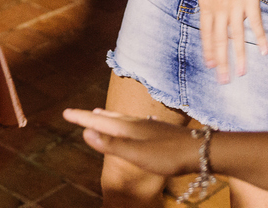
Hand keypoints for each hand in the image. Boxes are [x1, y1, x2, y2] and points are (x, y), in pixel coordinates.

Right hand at [62, 108, 199, 176]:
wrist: (202, 150)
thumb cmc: (168, 155)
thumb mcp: (137, 153)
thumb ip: (112, 145)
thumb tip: (85, 134)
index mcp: (128, 129)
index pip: (99, 123)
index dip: (82, 118)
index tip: (65, 112)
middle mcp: (137, 124)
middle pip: (109, 118)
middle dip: (92, 117)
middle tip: (78, 114)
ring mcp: (150, 127)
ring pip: (124, 120)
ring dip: (109, 118)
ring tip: (101, 114)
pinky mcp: (162, 132)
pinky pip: (139, 124)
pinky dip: (131, 123)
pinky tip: (142, 123)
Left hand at [197, 0, 267, 82]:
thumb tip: (210, 11)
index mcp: (206, 5)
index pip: (207, 34)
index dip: (209, 51)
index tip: (211, 66)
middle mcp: (219, 10)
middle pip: (220, 40)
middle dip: (222, 62)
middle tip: (223, 80)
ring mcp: (235, 6)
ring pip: (237, 37)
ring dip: (239, 56)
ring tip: (240, 73)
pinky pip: (256, 23)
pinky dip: (261, 37)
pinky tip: (265, 52)